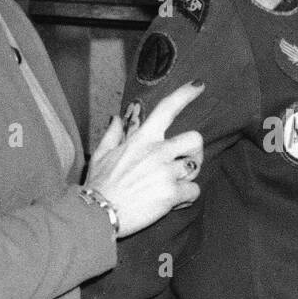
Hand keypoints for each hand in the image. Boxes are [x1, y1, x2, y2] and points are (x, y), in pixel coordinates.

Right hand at [85, 82, 204, 237]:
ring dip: (188, 177)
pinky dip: (187, 197)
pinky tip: (174, 202)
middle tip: (186, 164)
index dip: (186, 93)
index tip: (199, 85)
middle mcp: (158, 151)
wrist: (98, 213)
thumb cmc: (99, 185)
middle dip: (195, 152)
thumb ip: (113, 134)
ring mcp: (166, 172)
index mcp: (142, 139)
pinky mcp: (172, 193)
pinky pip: (194, 191)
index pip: (167, 108)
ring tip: (173, 186)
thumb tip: (117, 118)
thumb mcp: (102, 155)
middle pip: (196, 139)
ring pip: (196, 168)